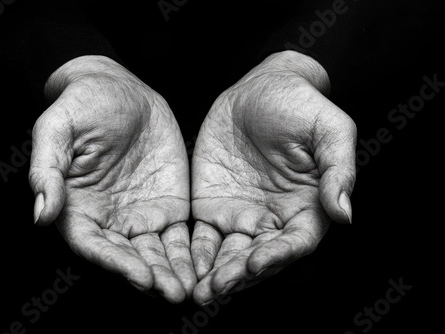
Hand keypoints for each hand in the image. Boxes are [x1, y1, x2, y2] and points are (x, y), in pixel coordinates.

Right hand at [29, 56, 195, 302]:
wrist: (123, 91)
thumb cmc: (83, 105)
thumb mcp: (57, 128)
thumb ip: (47, 170)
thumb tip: (41, 215)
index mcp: (78, 208)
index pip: (93, 245)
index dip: (115, 263)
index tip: (141, 276)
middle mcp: (109, 220)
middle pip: (127, 257)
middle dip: (150, 278)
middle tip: (174, 293)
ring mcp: (139, 216)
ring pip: (155, 253)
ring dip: (172, 273)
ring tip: (191, 289)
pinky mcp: (167, 207)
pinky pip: (178, 236)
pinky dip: (189, 254)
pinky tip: (203, 267)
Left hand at [191, 50, 356, 304]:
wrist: (259, 89)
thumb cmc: (300, 105)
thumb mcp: (330, 129)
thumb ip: (338, 170)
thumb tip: (345, 214)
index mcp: (306, 207)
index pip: (294, 242)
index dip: (278, 256)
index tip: (256, 264)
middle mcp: (274, 219)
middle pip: (258, 256)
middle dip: (238, 275)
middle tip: (216, 289)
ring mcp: (243, 215)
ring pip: (230, 254)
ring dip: (215, 274)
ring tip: (197, 291)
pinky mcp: (214, 207)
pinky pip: (204, 236)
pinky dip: (195, 254)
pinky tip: (183, 266)